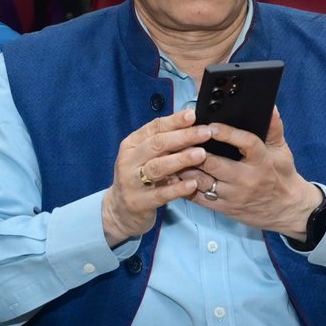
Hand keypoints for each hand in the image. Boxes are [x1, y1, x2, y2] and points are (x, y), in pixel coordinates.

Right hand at [101, 109, 211, 245]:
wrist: (119, 210)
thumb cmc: (138, 178)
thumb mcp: (145, 157)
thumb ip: (163, 143)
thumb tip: (190, 123)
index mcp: (131, 145)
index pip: (154, 128)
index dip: (174, 121)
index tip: (193, 115)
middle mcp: (129, 161)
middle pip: (157, 145)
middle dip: (183, 137)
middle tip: (205, 133)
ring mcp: (132, 182)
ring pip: (157, 167)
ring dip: (181, 159)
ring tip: (201, 154)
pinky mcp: (139, 202)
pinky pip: (161, 194)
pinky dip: (178, 188)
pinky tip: (192, 184)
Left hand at [182, 108, 322, 239]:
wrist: (286, 209)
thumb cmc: (282, 175)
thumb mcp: (282, 150)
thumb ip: (273, 127)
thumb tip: (270, 106)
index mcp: (262, 161)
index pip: (246, 143)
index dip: (227, 133)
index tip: (212, 125)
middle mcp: (246, 179)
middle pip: (214, 163)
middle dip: (195, 151)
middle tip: (181, 138)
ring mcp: (233, 195)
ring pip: (202, 180)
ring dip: (185, 167)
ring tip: (173, 155)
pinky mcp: (224, 208)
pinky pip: (199, 197)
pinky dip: (185, 185)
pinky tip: (177, 174)